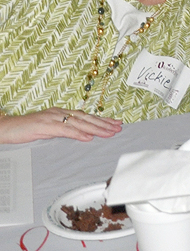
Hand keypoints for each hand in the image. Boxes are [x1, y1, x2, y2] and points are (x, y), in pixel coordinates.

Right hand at [0, 108, 121, 143]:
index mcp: (61, 113)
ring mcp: (53, 118)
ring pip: (79, 123)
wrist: (6, 128)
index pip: (85, 116)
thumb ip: (63, 130)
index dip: (101, 120)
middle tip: (118, 127)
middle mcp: (59, 113)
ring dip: (96, 128)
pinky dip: (78, 133)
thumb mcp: (48, 129)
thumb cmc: (25, 130)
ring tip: (109, 132)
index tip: (115, 123)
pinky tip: (88, 137)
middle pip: (86, 118)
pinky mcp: (45, 126)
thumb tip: (80, 135)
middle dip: (104, 123)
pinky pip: (65, 130)